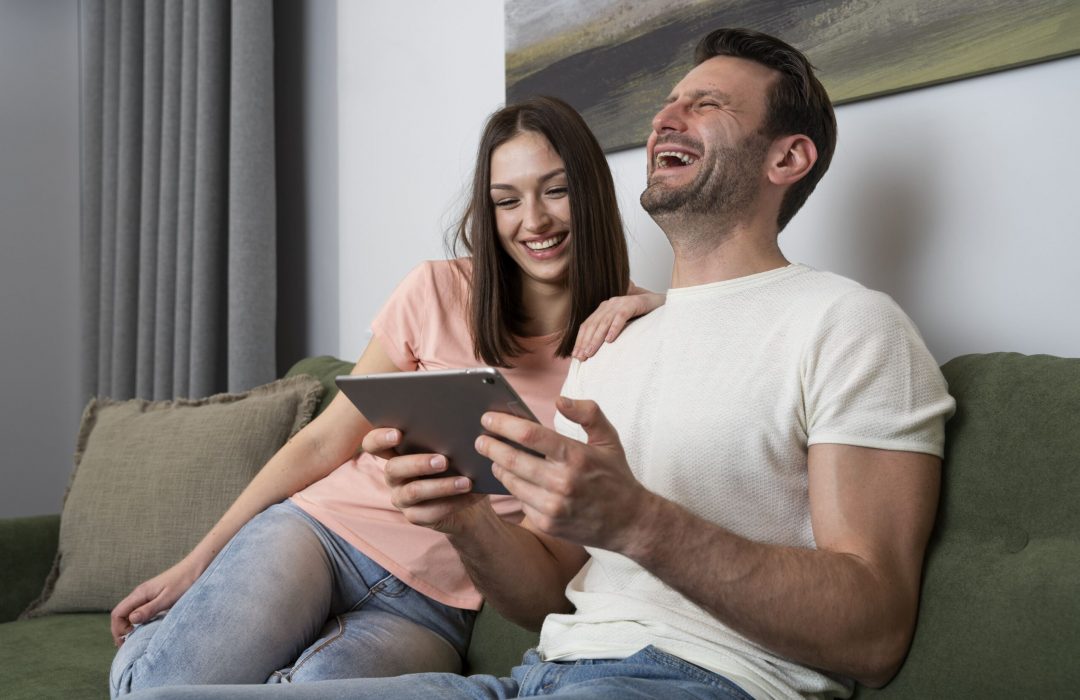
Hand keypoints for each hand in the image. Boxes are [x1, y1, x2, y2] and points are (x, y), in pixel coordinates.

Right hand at [110, 560, 200, 645]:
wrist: (196, 567)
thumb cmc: (184, 581)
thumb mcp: (167, 599)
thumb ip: (149, 609)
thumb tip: (131, 620)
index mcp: (140, 593)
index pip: (117, 613)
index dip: (117, 630)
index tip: (126, 641)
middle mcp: (140, 593)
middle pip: (120, 614)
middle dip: (120, 630)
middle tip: (127, 645)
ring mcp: (147, 594)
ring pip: (129, 612)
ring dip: (128, 626)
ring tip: (134, 640)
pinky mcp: (155, 595)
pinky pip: (140, 609)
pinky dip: (138, 620)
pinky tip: (145, 628)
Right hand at [364, 427, 488, 533]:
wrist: (468, 504)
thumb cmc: (458, 466)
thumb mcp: (452, 451)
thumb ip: (446, 439)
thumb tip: (459, 428)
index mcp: (396, 452)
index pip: (373, 444)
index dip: (380, 438)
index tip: (398, 434)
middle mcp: (393, 475)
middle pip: (393, 468)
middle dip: (418, 463)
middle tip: (444, 461)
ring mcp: (401, 497)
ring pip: (413, 491)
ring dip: (441, 486)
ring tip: (466, 482)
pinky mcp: (414, 516)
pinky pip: (431, 512)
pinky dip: (454, 502)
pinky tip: (471, 494)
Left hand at [476, 397, 650, 550]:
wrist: (630, 522)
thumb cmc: (616, 476)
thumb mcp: (608, 439)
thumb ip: (587, 413)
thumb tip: (559, 400)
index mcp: (576, 456)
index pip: (530, 436)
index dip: (504, 424)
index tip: (488, 418)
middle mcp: (562, 482)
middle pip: (512, 460)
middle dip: (490, 446)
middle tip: (480, 439)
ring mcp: (553, 506)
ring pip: (511, 482)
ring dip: (499, 467)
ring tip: (495, 457)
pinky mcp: (548, 524)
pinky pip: (519, 502)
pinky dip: (513, 488)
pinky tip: (512, 479)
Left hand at [572, 288, 664, 359]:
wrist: (660, 303)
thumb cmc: (641, 316)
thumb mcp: (621, 324)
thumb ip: (609, 331)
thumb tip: (595, 350)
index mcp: (604, 308)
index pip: (587, 325)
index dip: (580, 340)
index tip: (575, 355)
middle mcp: (609, 304)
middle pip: (593, 324)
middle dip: (585, 342)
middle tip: (580, 357)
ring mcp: (620, 302)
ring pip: (604, 322)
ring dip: (596, 339)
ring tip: (590, 352)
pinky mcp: (632, 303)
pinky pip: (621, 317)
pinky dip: (614, 328)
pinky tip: (609, 340)